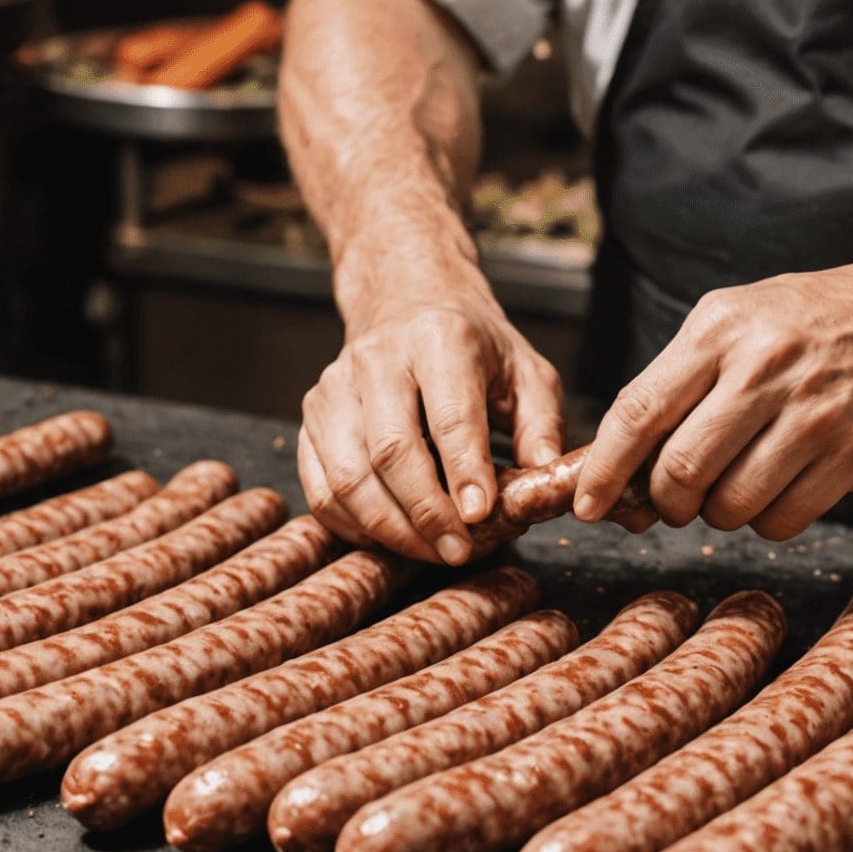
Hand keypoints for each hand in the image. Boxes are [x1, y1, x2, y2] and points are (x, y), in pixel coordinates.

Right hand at [300, 294, 565, 564]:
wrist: (406, 300)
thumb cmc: (472, 345)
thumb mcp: (524, 371)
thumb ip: (540, 425)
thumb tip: (542, 478)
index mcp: (438, 339)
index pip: (449, 414)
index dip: (464, 471)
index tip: (480, 515)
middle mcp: (377, 359)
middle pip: (390, 451)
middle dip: (425, 512)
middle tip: (458, 551)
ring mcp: (334, 388)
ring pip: (348, 477)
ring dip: (390, 528)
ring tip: (430, 551)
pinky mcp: (311, 418)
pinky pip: (321, 488)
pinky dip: (353, 525)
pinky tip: (389, 538)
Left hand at [574, 257, 852, 539]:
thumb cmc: (803, 323)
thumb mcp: (729, 320)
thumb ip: (674, 381)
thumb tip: (615, 462)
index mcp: (720, 331)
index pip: (640, 412)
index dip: (604, 469)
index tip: (586, 503)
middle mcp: (765, 370)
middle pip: (681, 471)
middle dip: (663, 501)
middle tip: (671, 498)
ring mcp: (814, 415)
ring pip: (729, 506)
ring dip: (714, 514)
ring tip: (727, 486)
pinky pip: (782, 521)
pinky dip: (764, 520)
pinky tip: (772, 489)